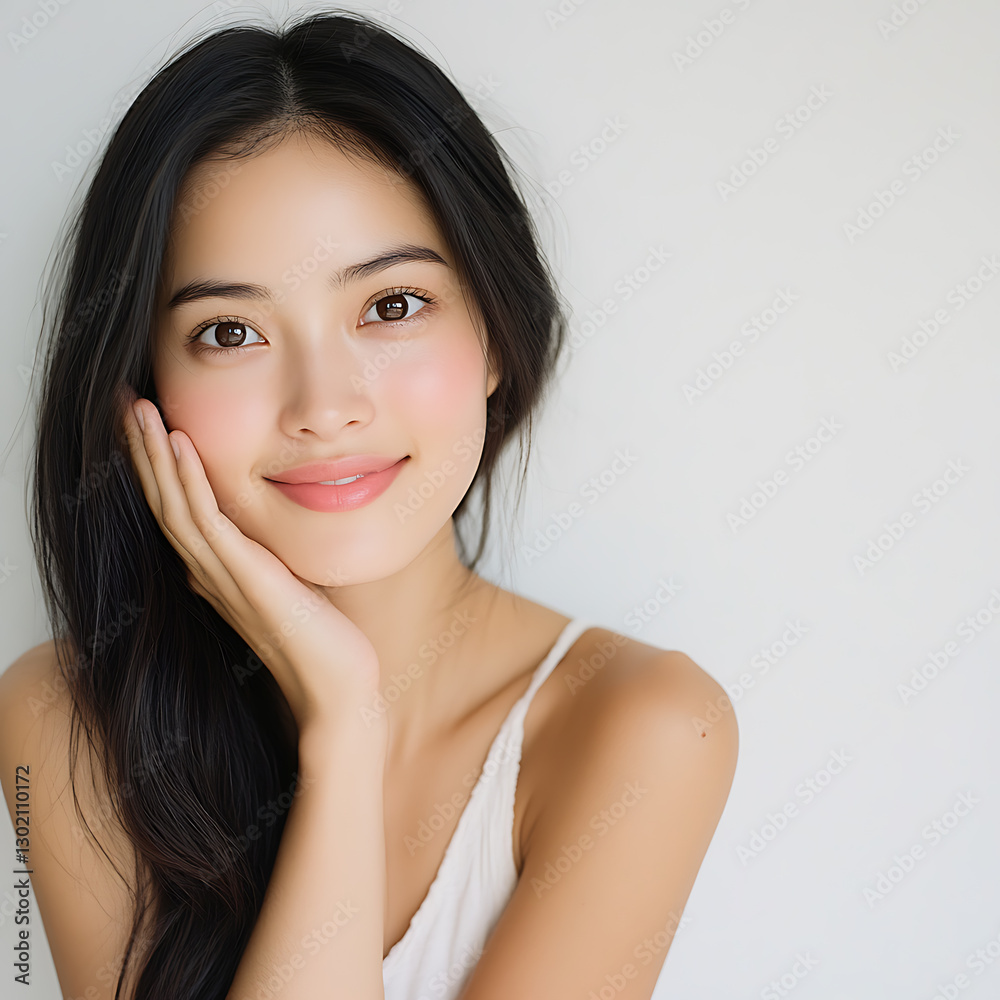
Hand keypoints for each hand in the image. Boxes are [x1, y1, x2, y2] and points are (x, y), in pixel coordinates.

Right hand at [119, 387, 382, 734]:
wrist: (336, 689)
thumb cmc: (321, 639)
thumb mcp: (289, 585)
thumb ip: (269, 560)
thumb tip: (266, 539)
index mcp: (216, 571)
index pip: (175, 508)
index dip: (157, 466)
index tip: (148, 423)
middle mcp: (209, 571)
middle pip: (162, 500)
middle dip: (142, 450)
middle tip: (125, 404)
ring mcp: (223, 575)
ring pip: (173, 504)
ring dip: (154, 455)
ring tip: (138, 410)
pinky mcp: (245, 577)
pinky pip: (207, 521)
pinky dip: (190, 481)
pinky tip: (181, 445)